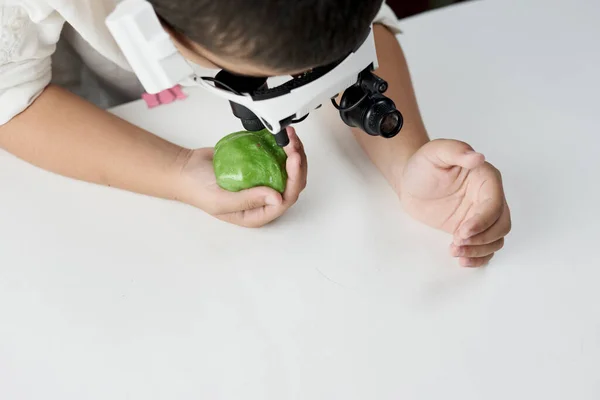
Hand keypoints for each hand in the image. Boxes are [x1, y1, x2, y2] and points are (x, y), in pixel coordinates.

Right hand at [176, 127, 306, 227]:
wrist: (186, 169)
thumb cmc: (198, 189)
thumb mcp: (220, 200)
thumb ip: (248, 200)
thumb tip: (276, 197)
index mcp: (257, 213)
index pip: (285, 199)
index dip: (294, 179)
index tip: (293, 158)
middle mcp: (263, 199)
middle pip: (292, 184)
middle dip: (298, 163)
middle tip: (293, 144)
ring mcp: (263, 181)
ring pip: (289, 170)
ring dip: (293, 153)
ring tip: (290, 137)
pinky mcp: (260, 166)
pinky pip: (278, 158)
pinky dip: (282, 147)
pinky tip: (282, 136)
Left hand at [399, 139, 510, 266]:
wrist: (410, 183)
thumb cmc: (422, 165)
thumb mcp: (435, 152)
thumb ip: (455, 151)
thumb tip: (478, 157)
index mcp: (486, 179)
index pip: (495, 204)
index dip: (482, 221)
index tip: (461, 232)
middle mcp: (489, 198)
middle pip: (501, 225)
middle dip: (482, 239)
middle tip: (456, 242)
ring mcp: (481, 216)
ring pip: (496, 239)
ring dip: (479, 250)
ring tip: (454, 251)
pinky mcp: (472, 230)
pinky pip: (485, 248)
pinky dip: (478, 258)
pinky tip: (463, 260)